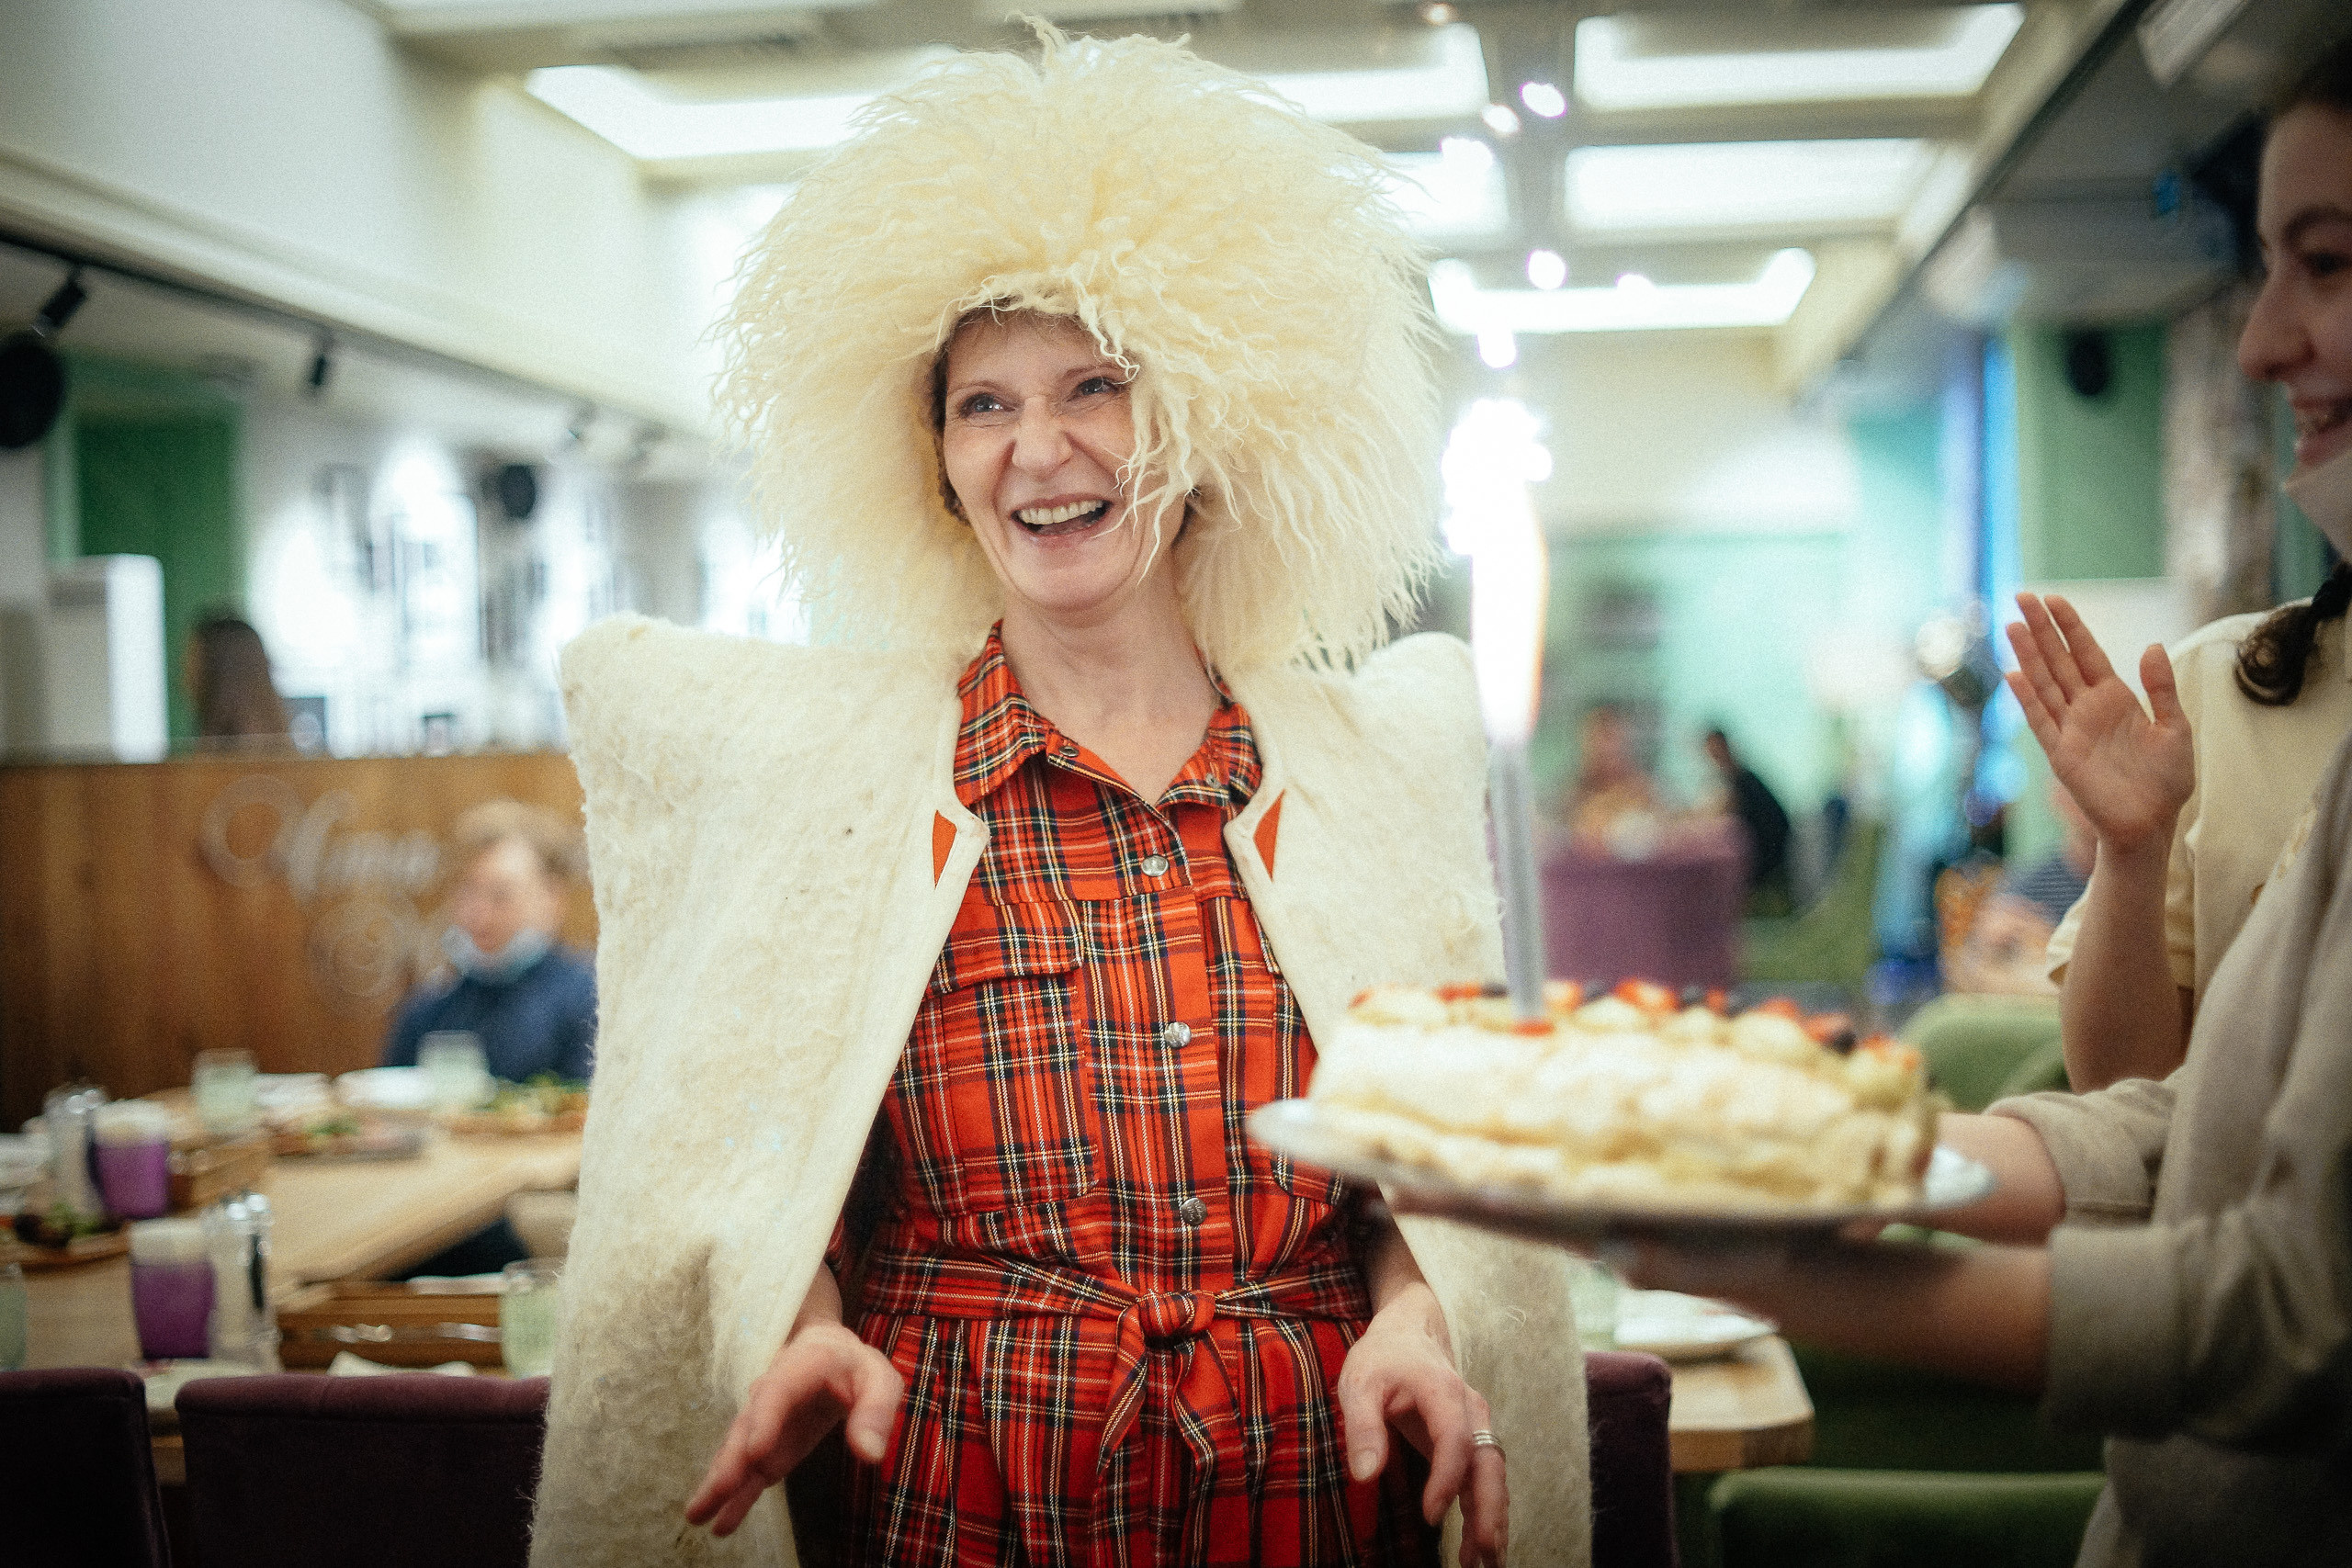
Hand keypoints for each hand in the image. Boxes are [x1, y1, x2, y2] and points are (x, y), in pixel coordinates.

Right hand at [683, 1322, 903, 1537]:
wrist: (827, 1355)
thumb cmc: (855, 1366)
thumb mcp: (879, 1378)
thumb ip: (875, 1410)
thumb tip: (870, 1453)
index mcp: (800, 1367)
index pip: (778, 1391)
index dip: (765, 1420)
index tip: (754, 1453)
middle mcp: (770, 1396)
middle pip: (746, 1427)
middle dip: (730, 1462)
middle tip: (714, 1492)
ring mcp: (763, 1424)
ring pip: (737, 1453)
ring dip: (719, 1483)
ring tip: (698, 1515)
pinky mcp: (766, 1450)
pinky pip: (748, 1473)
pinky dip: (735, 1496)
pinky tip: (720, 1523)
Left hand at [1335, 1283, 1507, 1566]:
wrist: (1410, 1333)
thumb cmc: (1382, 1358)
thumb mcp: (1359, 1382)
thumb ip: (1362, 1426)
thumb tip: (1364, 1475)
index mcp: (1443, 1391)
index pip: (1456, 1439)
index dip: (1447, 1479)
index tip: (1431, 1516)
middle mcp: (1470, 1410)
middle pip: (1489, 1463)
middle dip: (1490, 1511)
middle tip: (1484, 1555)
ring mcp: (1475, 1427)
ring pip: (1494, 1476)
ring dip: (1494, 1519)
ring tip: (1488, 1563)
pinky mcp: (1471, 1442)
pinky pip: (1484, 1479)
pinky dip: (1485, 1512)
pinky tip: (1477, 1547)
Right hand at [2004, 593, 2192, 854]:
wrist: (2151, 822)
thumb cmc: (2165, 781)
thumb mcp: (2175, 728)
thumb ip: (2161, 688)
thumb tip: (2152, 646)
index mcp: (2115, 698)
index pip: (2087, 653)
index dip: (2070, 626)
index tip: (2054, 599)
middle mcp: (2087, 708)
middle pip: (2059, 660)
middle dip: (2041, 628)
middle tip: (2023, 596)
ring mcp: (2071, 729)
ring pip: (2045, 683)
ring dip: (2028, 655)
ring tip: (2012, 625)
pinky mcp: (2061, 753)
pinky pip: (2041, 720)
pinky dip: (2027, 698)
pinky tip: (2014, 674)